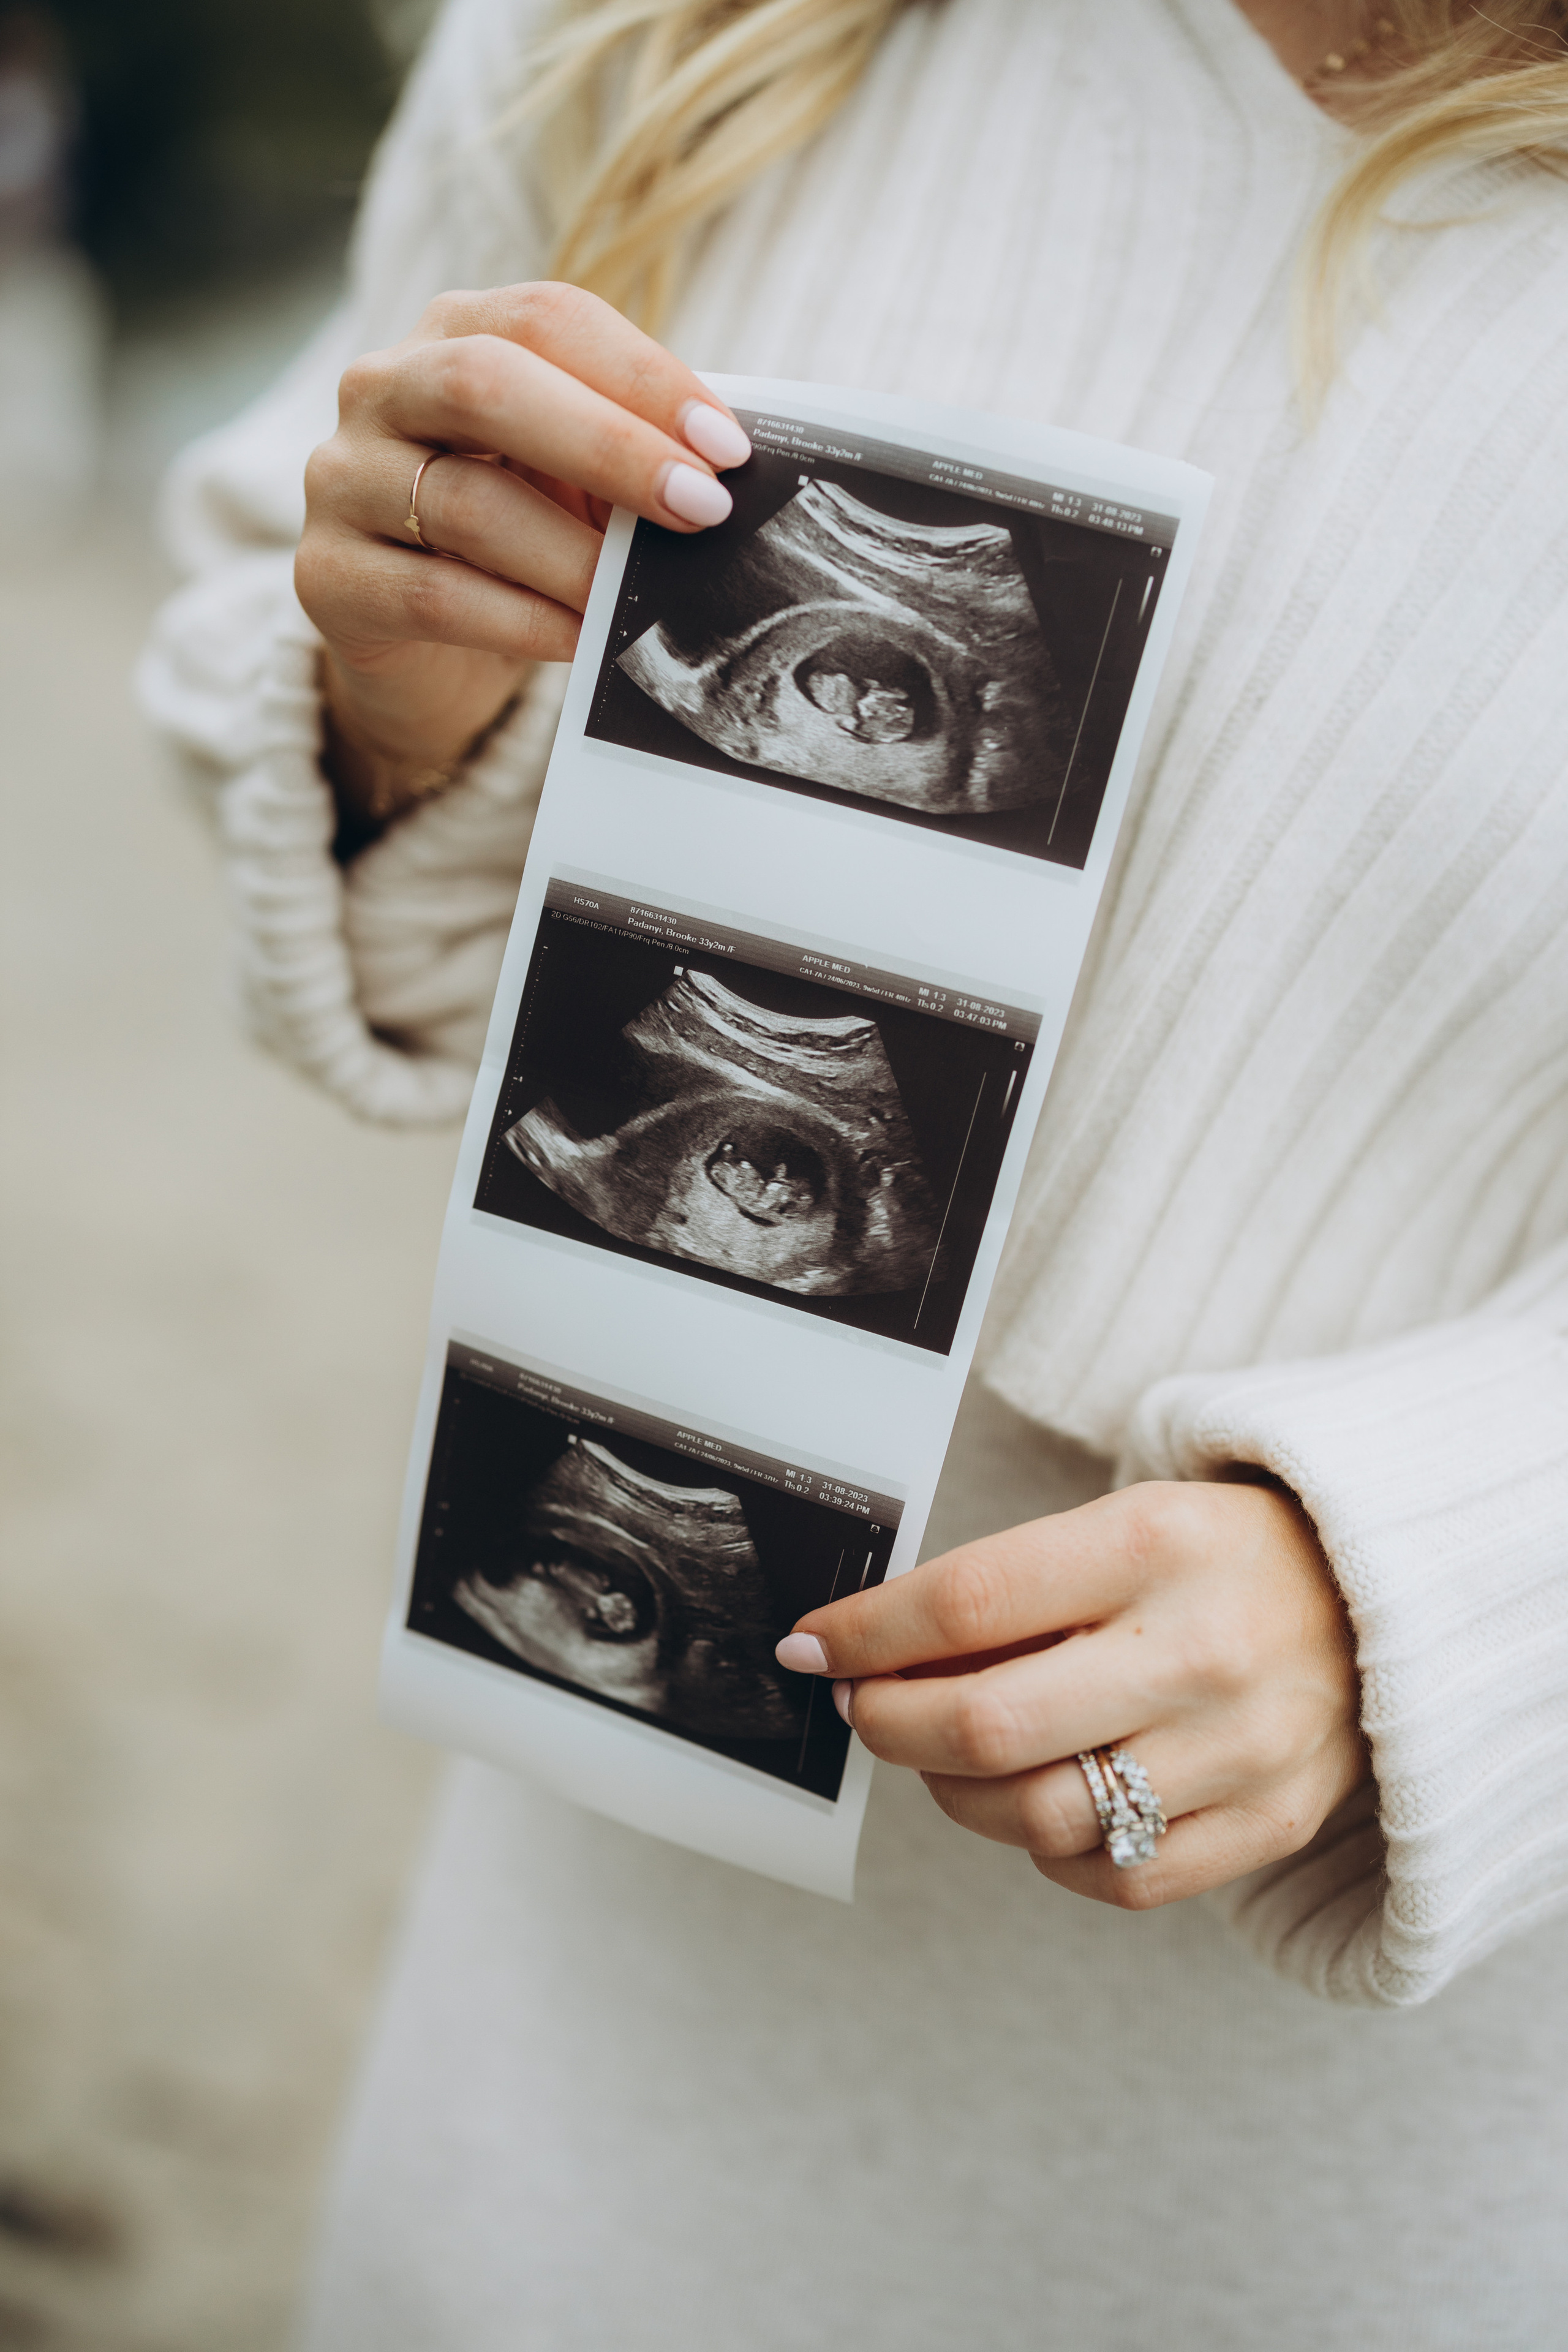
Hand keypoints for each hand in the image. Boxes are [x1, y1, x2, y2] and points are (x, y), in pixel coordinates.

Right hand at [295, 282, 750, 819]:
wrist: (422, 646)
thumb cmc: (522, 538)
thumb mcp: (580, 479)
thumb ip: (638, 452)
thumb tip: (734, 466)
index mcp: (454, 333)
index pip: (547, 319)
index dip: (643, 376)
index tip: (727, 447)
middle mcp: (381, 388)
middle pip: (486, 385)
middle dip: (609, 446)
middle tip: (699, 508)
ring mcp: (341, 480)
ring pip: (464, 502)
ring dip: (572, 556)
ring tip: (637, 593)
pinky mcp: (328, 577)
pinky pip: (434, 595)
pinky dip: (523, 621)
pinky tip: (582, 640)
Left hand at [776, 1481, 1367, 1908]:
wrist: (1378, 1599)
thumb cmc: (1215, 1557)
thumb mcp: (1121, 1524)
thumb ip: (1011, 1587)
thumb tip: (871, 1651)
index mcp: (1153, 1546)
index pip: (966, 1604)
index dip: (864, 1635)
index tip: (811, 1648)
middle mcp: (1199, 1649)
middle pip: (987, 1727)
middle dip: (889, 1726)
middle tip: (863, 1709)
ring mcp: (1240, 1748)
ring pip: (1038, 1818)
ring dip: (957, 1795)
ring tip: (948, 1756)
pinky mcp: (1268, 1823)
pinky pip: (1112, 1876)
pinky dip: (1047, 1852)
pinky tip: (1038, 1801)